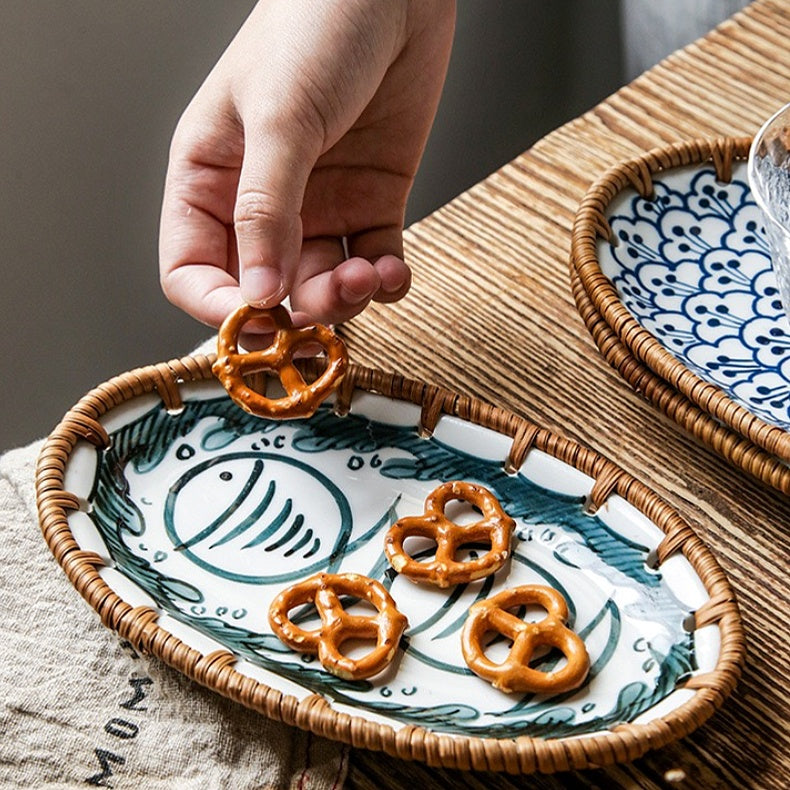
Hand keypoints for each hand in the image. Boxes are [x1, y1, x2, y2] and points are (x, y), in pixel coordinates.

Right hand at [159, 0, 455, 333]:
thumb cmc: (316, 28)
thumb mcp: (279, 119)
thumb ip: (265, 210)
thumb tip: (260, 293)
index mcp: (210, 180)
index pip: (193, 272)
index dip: (220, 308)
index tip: (259, 322)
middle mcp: (261, 204)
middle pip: (266, 290)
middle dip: (298, 311)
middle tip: (330, 302)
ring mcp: (318, 208)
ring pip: (322, 286)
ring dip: (346, 298)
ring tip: (371, 274)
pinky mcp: (369, 204)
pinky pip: (373, 264)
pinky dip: (386, 280)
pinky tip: (394, 268)